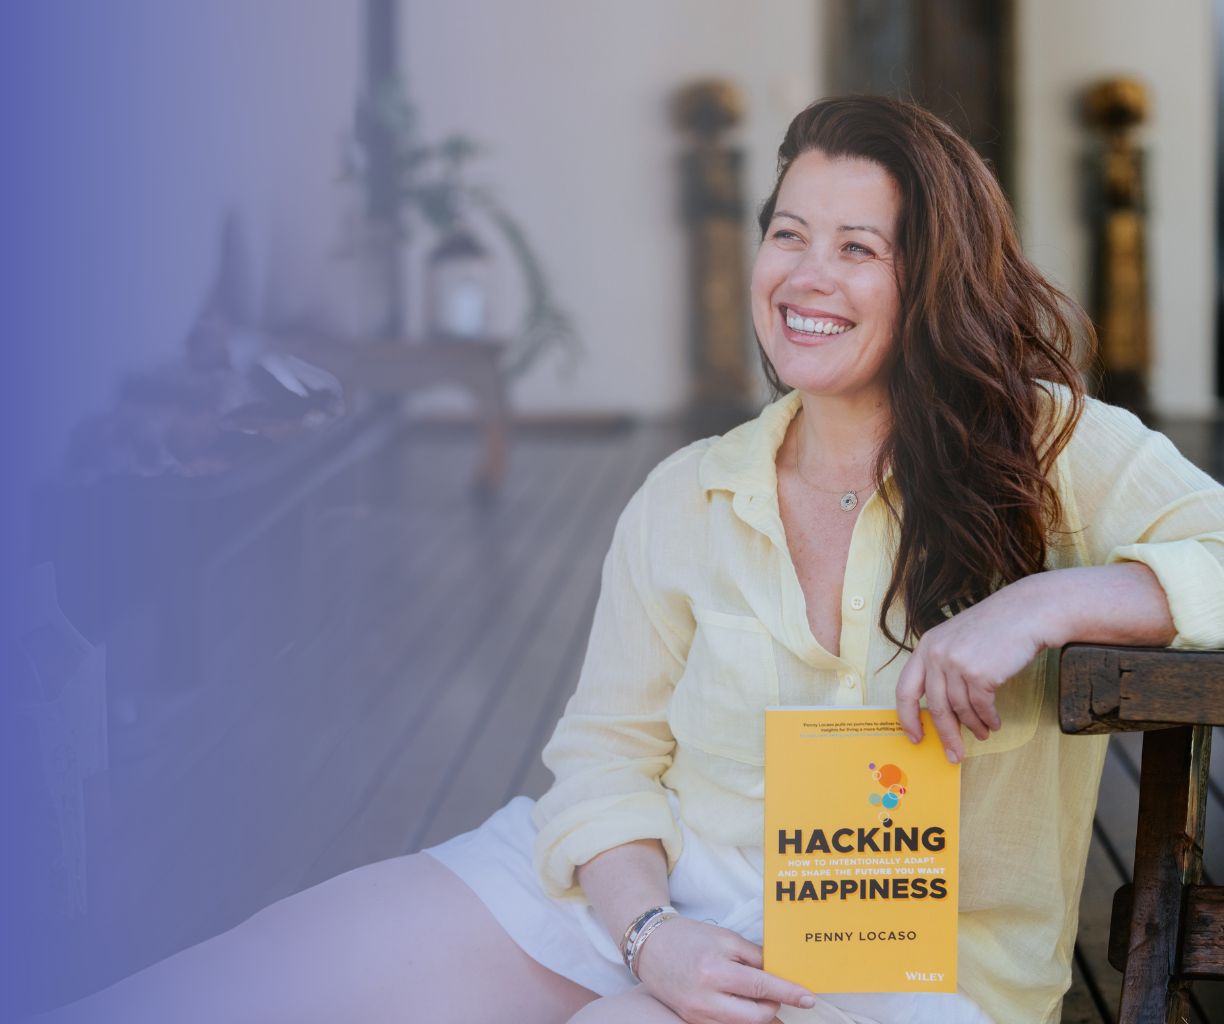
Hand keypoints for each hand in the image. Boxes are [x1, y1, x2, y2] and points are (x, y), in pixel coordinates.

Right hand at [634, 916, 816, 1023]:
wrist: (651, 946)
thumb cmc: (690, 938)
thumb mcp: (725, 938)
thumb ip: (754, 957)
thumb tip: (779, 973)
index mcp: (715, 971)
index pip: (761, 987)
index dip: (788, 993)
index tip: (808, 999)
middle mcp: (706, 998)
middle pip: (756, 1016)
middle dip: (774, 1007)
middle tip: (779, 995)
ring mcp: (698, 1014)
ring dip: (760, 1017)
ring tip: (769, 1006)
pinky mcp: (692, 1021)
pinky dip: (741, 1021)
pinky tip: (748, 1011)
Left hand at [895, 575, 1053, 762]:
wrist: (1026, 612)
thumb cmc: (995, 628)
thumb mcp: (956, 640)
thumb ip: (943, 669)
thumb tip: (941, 711)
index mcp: (926, 647)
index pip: (905, 689)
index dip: (908, 718)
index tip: (915, 737)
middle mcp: (936, 655)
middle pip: (935, 706)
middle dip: (946, 735)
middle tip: (954, 754)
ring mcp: (957, 663)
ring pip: (960, 709)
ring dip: (973, 727)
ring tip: (982, 733)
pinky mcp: (980, 673)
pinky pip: (981, 708)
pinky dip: (988, 719)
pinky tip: (994, 722)